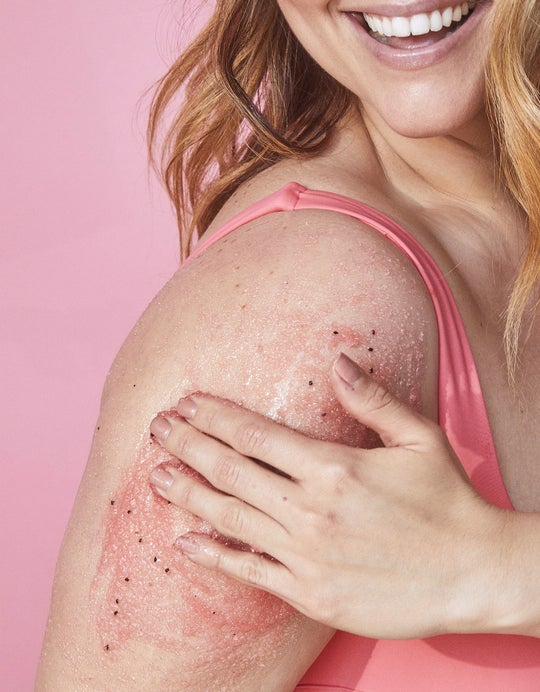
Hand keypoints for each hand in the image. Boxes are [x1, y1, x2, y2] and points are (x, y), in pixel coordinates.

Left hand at [149, 353, 507, 638]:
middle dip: (188, 445)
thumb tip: (337, 360)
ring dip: (189, 493)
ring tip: (156, 476)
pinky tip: (185, 541)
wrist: (474, 575)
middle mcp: (311, 510)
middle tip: (156, 429)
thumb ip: (372, 399)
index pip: (255, 433)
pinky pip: (249, 571)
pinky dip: (213, 555)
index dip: (214, 416)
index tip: (186, 404)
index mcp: (334, 467)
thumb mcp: (420, 439)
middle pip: (231, 470)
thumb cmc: (448, 503)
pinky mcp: (310, 595)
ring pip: (230, 517)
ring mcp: (306, 555)